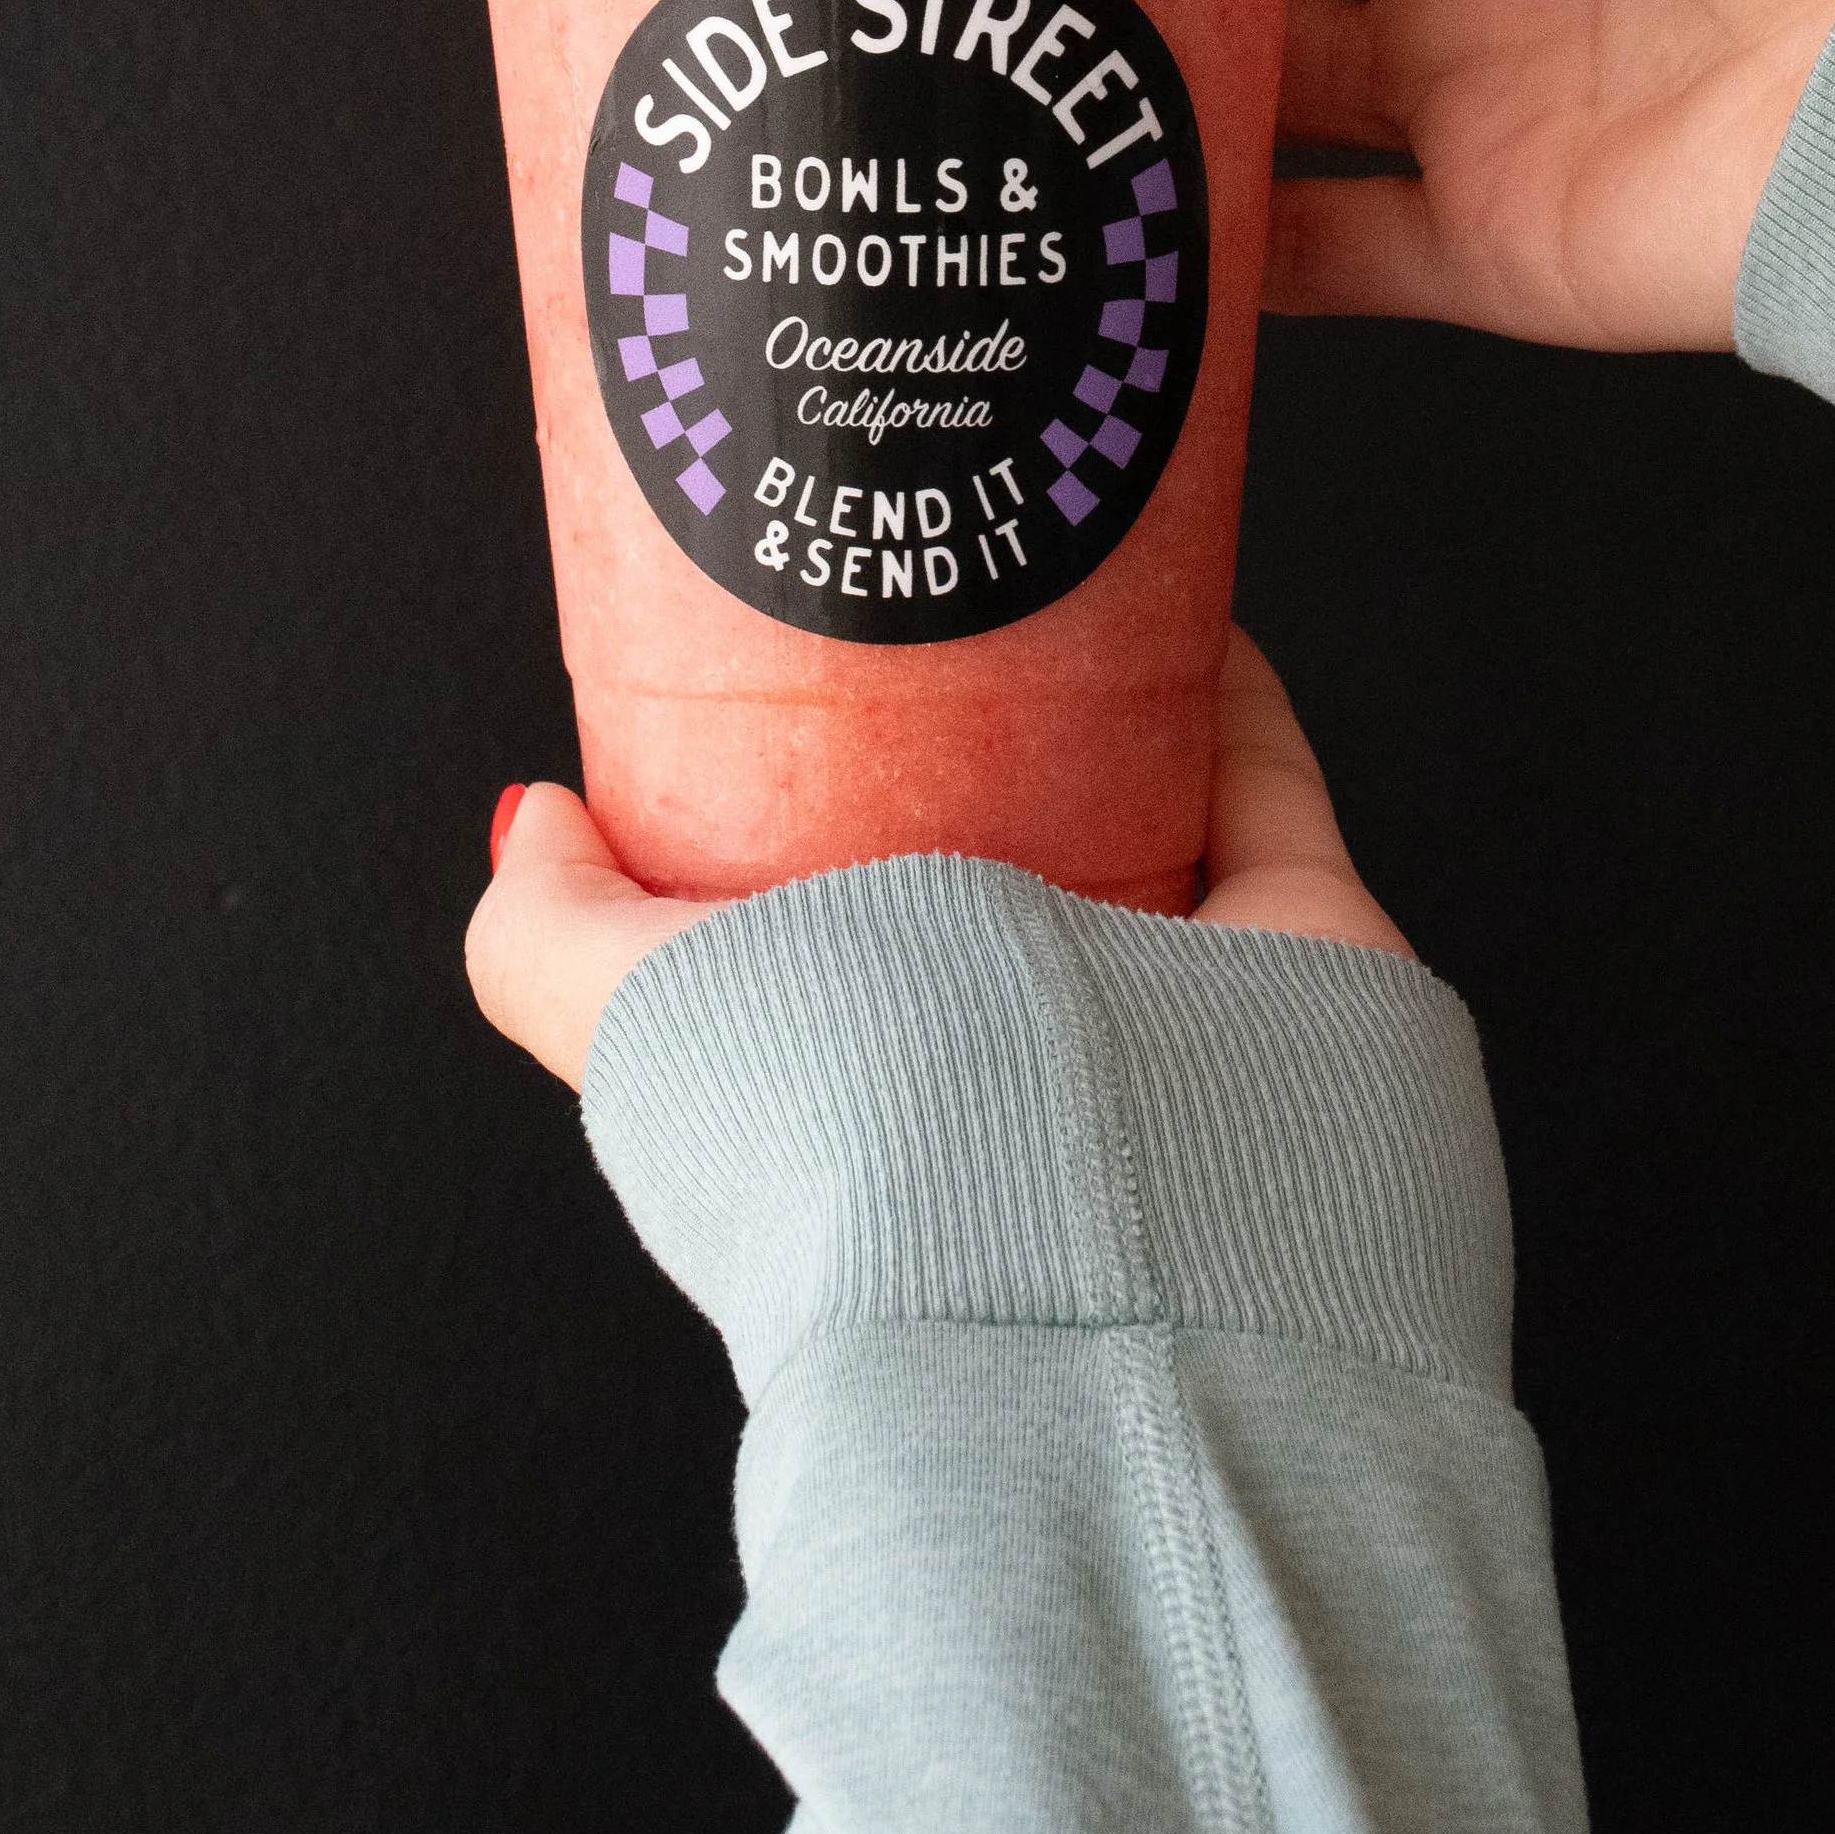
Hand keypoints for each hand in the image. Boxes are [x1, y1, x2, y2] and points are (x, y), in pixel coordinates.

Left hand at [466, 630, 1408, 1088]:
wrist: (1119, 1277)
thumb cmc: (860, 1161)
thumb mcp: (643, 1025)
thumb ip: (550, 937)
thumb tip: (531, 817)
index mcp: (862, 1070)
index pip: (826, 919)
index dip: (800, 795)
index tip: (785, 660)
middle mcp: (1016, 1044)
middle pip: (989, 851)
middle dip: (959, 730)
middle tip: (924, 582)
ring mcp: (1169, 999)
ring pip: (1135, 807)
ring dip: (1096, 692)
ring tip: (1039, 556)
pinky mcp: (1303, 950)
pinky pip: (1263, 780)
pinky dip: (1222, 685)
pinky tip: (1175, 589)